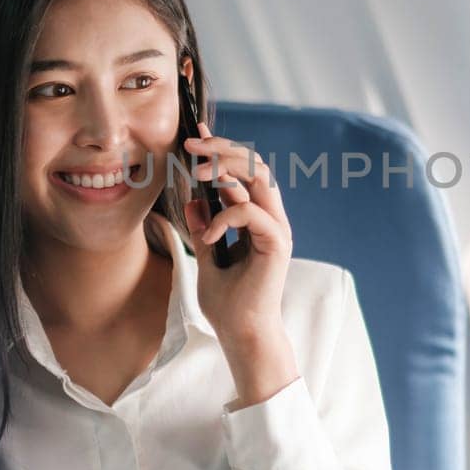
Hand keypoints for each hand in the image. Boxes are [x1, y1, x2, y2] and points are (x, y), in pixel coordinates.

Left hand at [183, 122, 298, 405]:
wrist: (241, 334)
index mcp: (259, 218)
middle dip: (223, 148)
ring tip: (198, 172)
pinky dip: (224, 217)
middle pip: (256, 165)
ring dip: (225, 169)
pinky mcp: (275, 244)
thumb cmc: (228, 302)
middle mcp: (272, 218)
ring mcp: (277, 229)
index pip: (246, 171)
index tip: (195, 136)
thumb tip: (194, 200)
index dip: (223, 149)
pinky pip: (250, 212)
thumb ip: (204, 227)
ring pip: (259, 178)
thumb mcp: (207, 256)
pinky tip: (208, 237)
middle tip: (192, 143)